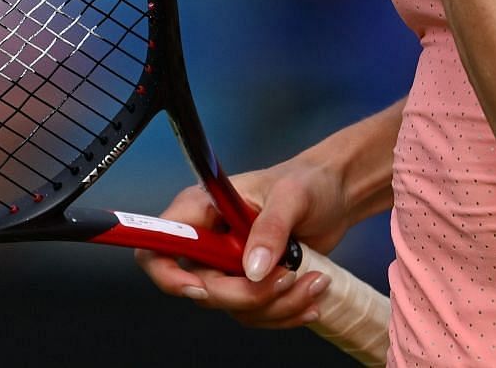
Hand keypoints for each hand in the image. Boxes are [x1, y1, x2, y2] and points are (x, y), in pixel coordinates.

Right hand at [132, 160, 352, 328]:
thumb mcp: (291, 196)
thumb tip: (253, 267)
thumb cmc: (307, 181)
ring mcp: (229, 265)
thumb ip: (270, 228)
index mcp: (202, 208)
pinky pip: (255, 313)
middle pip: (200, 287)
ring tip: (312, 281)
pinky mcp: (251, 283)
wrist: (335, 195)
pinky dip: (284, 312)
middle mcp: (209, 239)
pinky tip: (310, 298)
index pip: (160, 244)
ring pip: (232, 307)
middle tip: (285, 277)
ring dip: (275, 305)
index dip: (168, 272)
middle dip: (245, 294)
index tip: (199, 286)